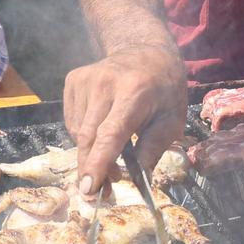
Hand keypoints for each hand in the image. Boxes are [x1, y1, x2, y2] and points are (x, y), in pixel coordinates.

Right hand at [62, 44, 186, 201]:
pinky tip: (101, 129)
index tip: (89, 187)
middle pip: (88, 137)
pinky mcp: (73, 79)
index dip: (99, 163)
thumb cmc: (164, 90)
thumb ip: (153, 149)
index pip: (110, 134)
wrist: (147, 52)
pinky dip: (84, 134)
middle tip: (100, 191)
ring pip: (78, 132)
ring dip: (90, 153)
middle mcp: (105, 83)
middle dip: (91, 168)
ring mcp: (85, 79)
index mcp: (135, 92)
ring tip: (110, 157)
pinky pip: (72, 120)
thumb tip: (138, 180)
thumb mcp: (171, 120)